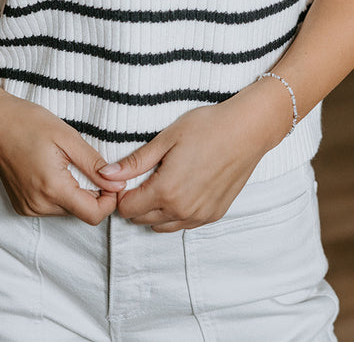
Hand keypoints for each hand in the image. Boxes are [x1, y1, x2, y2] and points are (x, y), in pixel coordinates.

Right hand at [0, 90, 124, 224]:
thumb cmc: (29, 123)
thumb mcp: (68, 138)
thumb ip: (94, 165)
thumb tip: (118, 184)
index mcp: (52, 189)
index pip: (94, 215)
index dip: (109, 199)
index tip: (110, 179)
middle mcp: (38, 205)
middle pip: (81, 212)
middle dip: (93, 193)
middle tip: (88, 164)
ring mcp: (27, 207)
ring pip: (68, 210)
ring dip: (75, 192)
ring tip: (66, 164)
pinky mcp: (21, 205)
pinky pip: (52, 207)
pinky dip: (60, 193)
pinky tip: (53, 170)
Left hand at [98, 78, 292, 231]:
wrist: (248, 130)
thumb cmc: (207, 127)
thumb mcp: (166, 139)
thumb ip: (135, 162)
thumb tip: (105, 174)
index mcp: (166, 191)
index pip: (127, 209)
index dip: (122, 193)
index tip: (127, 177)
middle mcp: (182, 210)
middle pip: (142, 219)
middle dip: (136, 202)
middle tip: (142, 178)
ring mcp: (200, 215)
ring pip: (163, 226)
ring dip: (154, 211)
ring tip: (160, 183)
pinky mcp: (214, 215)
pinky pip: (184, 224)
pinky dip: (175, 213)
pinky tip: (179, 191)